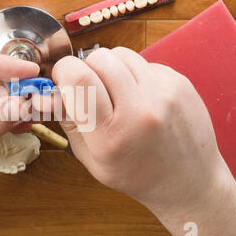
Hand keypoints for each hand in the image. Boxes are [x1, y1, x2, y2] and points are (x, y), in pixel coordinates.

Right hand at [36, 46, 222, 206]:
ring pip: (121, 54)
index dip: (63, 71)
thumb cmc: (135, 174)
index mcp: (112, 135)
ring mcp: (165, 93)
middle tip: (90, 88)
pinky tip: (140, 97)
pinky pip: (143, 62)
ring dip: (110, 68)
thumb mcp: (91, 159)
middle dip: (86, 67)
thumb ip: (69, 122)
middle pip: (99, 58)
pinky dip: (134, 74)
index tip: (63, 79)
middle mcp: (141, 110)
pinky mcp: (179, 82)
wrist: (188, 182)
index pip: (79, 79)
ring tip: (117, 93)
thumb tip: (48, 91)